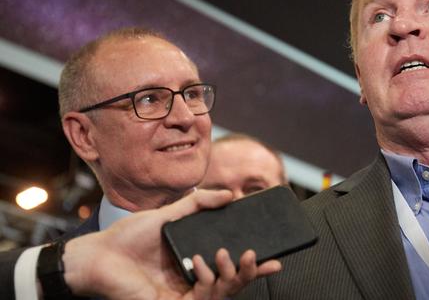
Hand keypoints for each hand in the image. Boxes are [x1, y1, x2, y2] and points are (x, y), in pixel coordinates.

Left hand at [61, 189, 279, 299]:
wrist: (99, 254)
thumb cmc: (129, 237)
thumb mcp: (170, 213)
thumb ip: (200, 203)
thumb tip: (230, 194)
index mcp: (196, 261)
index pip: (232, 267)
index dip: (254, 264)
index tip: (274, 257)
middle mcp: (193, 281)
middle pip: (233, 283)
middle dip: (251, 272)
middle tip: (258, 256)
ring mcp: (183, 295)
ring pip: (223, 293)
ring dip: (233, 276)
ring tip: (232, 255)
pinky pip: (202, 299)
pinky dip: (208, 282)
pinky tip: (203, 264)